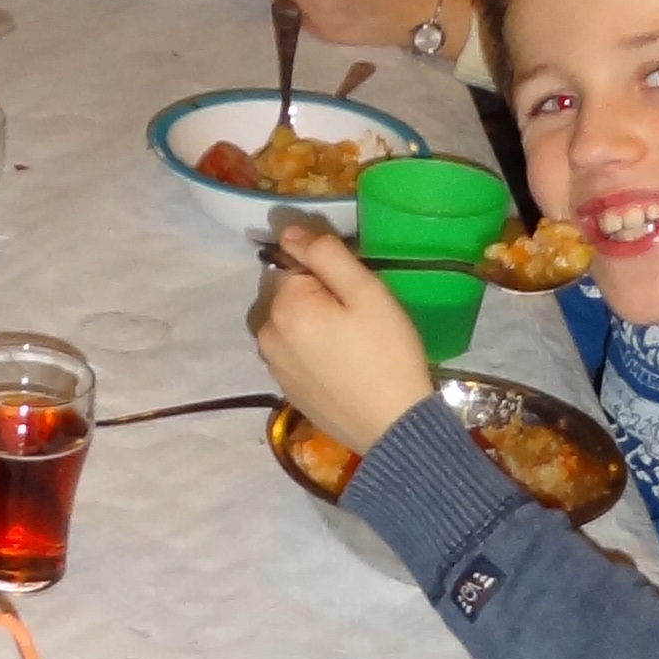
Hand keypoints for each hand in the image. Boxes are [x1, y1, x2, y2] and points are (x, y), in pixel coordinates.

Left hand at [251, 215, 438, 454]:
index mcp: (282, 307)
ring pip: (292, 325)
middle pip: (290, 296)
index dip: (330, 276)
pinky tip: (343, 368)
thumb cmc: (386, 354)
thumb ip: (326, 255)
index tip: (358, 297)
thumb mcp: (367, 293)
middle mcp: (266, 335)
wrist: (393, 428)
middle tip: (360, 323)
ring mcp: (273, 366)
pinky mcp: (285, 390)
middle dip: (320, 300)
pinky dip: (313, 353)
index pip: (297, 266)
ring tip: (353, 347)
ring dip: (315, 326)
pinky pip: (295, 353)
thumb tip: (288, 231)